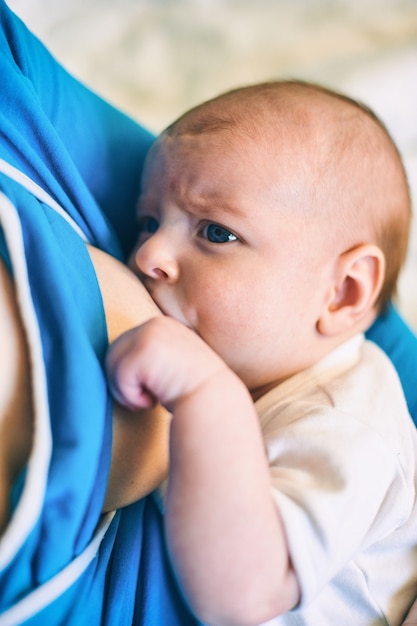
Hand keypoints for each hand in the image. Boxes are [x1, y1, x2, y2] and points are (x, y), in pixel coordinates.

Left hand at [106, 316, 225, 411]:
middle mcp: (155, 324)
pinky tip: (151, 402)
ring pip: (113, 363)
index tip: (150, 389)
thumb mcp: (172, 362)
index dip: (130, 372)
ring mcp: (149, 335)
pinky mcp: (144, 351)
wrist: (214, 403)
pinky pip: (119, 377)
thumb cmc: (192, 391)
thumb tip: (114, 359)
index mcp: (162, 325)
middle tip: (144, 399)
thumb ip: (150, 354)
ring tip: (147, 401)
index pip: (126, 345)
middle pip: (114, 351)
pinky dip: (130, 397)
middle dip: (123, 382)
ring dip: (125, 390)